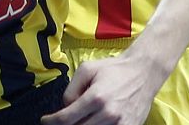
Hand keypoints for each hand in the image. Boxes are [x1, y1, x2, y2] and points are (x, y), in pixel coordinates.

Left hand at [41, 54, 166, 124]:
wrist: (143, 73)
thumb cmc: (114, 69)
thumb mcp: (87, 69)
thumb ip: (71, 89)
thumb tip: (65, 107)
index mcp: (96, 98)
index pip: (66, 118)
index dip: (52, 121)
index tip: (45, 121)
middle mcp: (108, 114)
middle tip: (62, 120)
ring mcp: (120, 124)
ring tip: (79, 118)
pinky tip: (94, 121)